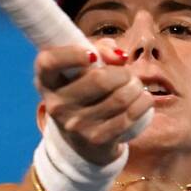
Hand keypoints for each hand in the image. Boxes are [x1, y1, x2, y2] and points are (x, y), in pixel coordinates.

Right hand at [34, 38, 151, 165]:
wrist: (82, 141)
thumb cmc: (84, 91)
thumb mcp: (84, 66)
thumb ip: (100, 49)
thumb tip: (120, 57)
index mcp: (46, 80)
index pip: (48, 62)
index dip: (71, 54)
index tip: (92, 55)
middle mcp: (56, 105)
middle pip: (99, 79)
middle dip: (122, 73)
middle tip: (126, 74)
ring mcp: (75, 125)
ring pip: (120, 97)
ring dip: (136, 86)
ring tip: (135, 86)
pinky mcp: (96, 139)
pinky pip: (129, 116)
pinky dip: (143, 102)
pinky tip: (143, 99)